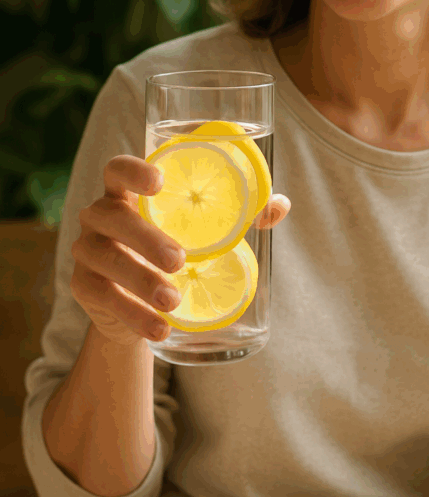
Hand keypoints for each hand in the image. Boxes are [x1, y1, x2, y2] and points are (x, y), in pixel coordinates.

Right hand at [71, 154, 290, 347]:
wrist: (135, 306)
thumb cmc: (171, 248)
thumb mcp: (199, 230)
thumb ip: (241, 213)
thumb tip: (278, 206)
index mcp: (125, 192)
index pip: (117, 169)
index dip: (134, 171)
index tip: (159, 182)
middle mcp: (99, 215)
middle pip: (113, 217)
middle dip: (146, 238)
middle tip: (180, 261)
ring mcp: (87, 250)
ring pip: (107, 259)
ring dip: (141, 280)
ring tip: (173, 301)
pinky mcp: (83, 286)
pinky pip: (104, 297)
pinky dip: (133, 315)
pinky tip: (159, 327)